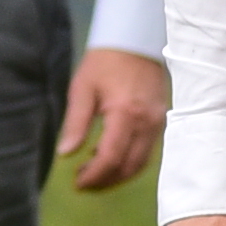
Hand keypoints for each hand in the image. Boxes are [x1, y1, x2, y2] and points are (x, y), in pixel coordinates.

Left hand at [56, 47, 166, 194]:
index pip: (111, 158)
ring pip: (141, 164)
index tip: (77, 183)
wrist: (135, 41)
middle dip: (106, 181)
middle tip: (83, 184)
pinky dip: (128, 163)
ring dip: (118, 176)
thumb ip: (76, 123)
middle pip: (129, 167)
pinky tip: (108, 157)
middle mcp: (147, 123)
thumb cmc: (104, 62)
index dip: (94, 176)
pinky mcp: (160, 121)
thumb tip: (65, 155)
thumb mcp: (82, 89)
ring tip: (93, 176)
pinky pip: (147, 152)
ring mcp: (157, 123)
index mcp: (126, 114)